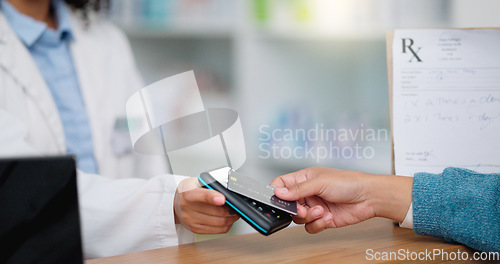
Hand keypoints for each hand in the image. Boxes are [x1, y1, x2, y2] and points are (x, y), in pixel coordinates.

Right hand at [174, 177, 238, 233]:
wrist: (175, 203)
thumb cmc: (188, 191)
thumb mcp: (196, 182)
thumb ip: (210, 184)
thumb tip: (226, 189)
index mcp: (188, 194)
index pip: (202, 196)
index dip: (213, 197)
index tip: (222, 199)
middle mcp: (188, 208)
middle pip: (216, 211)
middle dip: (231, 209)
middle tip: (236, 206)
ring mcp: (191, 220)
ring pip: (219, 222)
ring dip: (231, 218)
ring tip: (234, 213)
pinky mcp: (195, 229)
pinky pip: (216, 230)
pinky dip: (226, 225)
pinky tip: (227, 220)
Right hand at [270, 167, 411, 233]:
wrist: (369, 198)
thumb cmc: (349, 182)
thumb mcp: (320, 182)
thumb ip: (298, 189)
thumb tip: (278, 192)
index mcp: (304, 179)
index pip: (281, 184)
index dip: (276, 192)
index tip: (276, 200)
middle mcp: (307, 193)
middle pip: (288, 205)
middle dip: (295, 209)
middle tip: (302, 209)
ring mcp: (314, 206)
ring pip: (298, 218)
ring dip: (309, 216)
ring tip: (321, 211)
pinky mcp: (322, 219)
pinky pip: (310, 227)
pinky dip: (317, 224)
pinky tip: (327, 217)